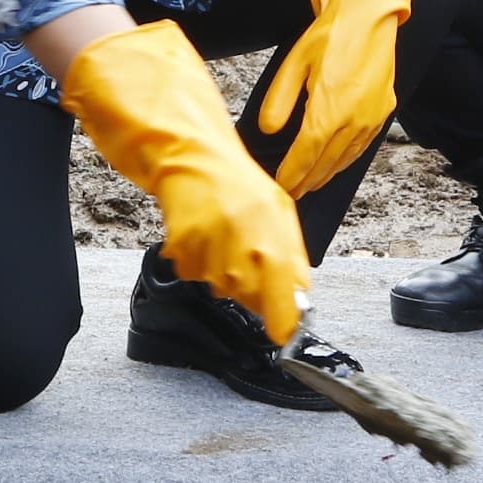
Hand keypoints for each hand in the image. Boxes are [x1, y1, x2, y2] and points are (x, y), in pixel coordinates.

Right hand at [64, 20, 312, 342]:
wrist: (183, 146)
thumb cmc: (229, 177)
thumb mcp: (271, 208)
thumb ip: (287, 252)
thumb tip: (299, 297)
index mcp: (277, 218)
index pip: (290, 281)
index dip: (287, 315)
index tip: (285, 336)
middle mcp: (250, 226)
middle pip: (254, 291)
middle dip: (250, 293)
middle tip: (240, 269)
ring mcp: (215, 231)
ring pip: (222, 285)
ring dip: (218, 274)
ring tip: (216, 241)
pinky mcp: (184, 235)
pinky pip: (190, 270)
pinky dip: (191, 261)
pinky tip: (194, 236)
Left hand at [256, 0, 413, 196]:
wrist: (370, 15)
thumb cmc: (332, 34)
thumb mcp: (294, 63)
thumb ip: (278, 101)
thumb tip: (268, 130)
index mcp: (329, 110)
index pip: (305, 156)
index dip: (291, 175)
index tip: (280, 186)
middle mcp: (354, 120)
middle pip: (325, 163)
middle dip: (307, 181)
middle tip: (291, 193)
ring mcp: (372, 118)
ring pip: (345, 159)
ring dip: (326, 174)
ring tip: (310, 183)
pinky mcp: (383, 111)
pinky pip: (361, 145)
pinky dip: (346, 159)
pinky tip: (336, 162)